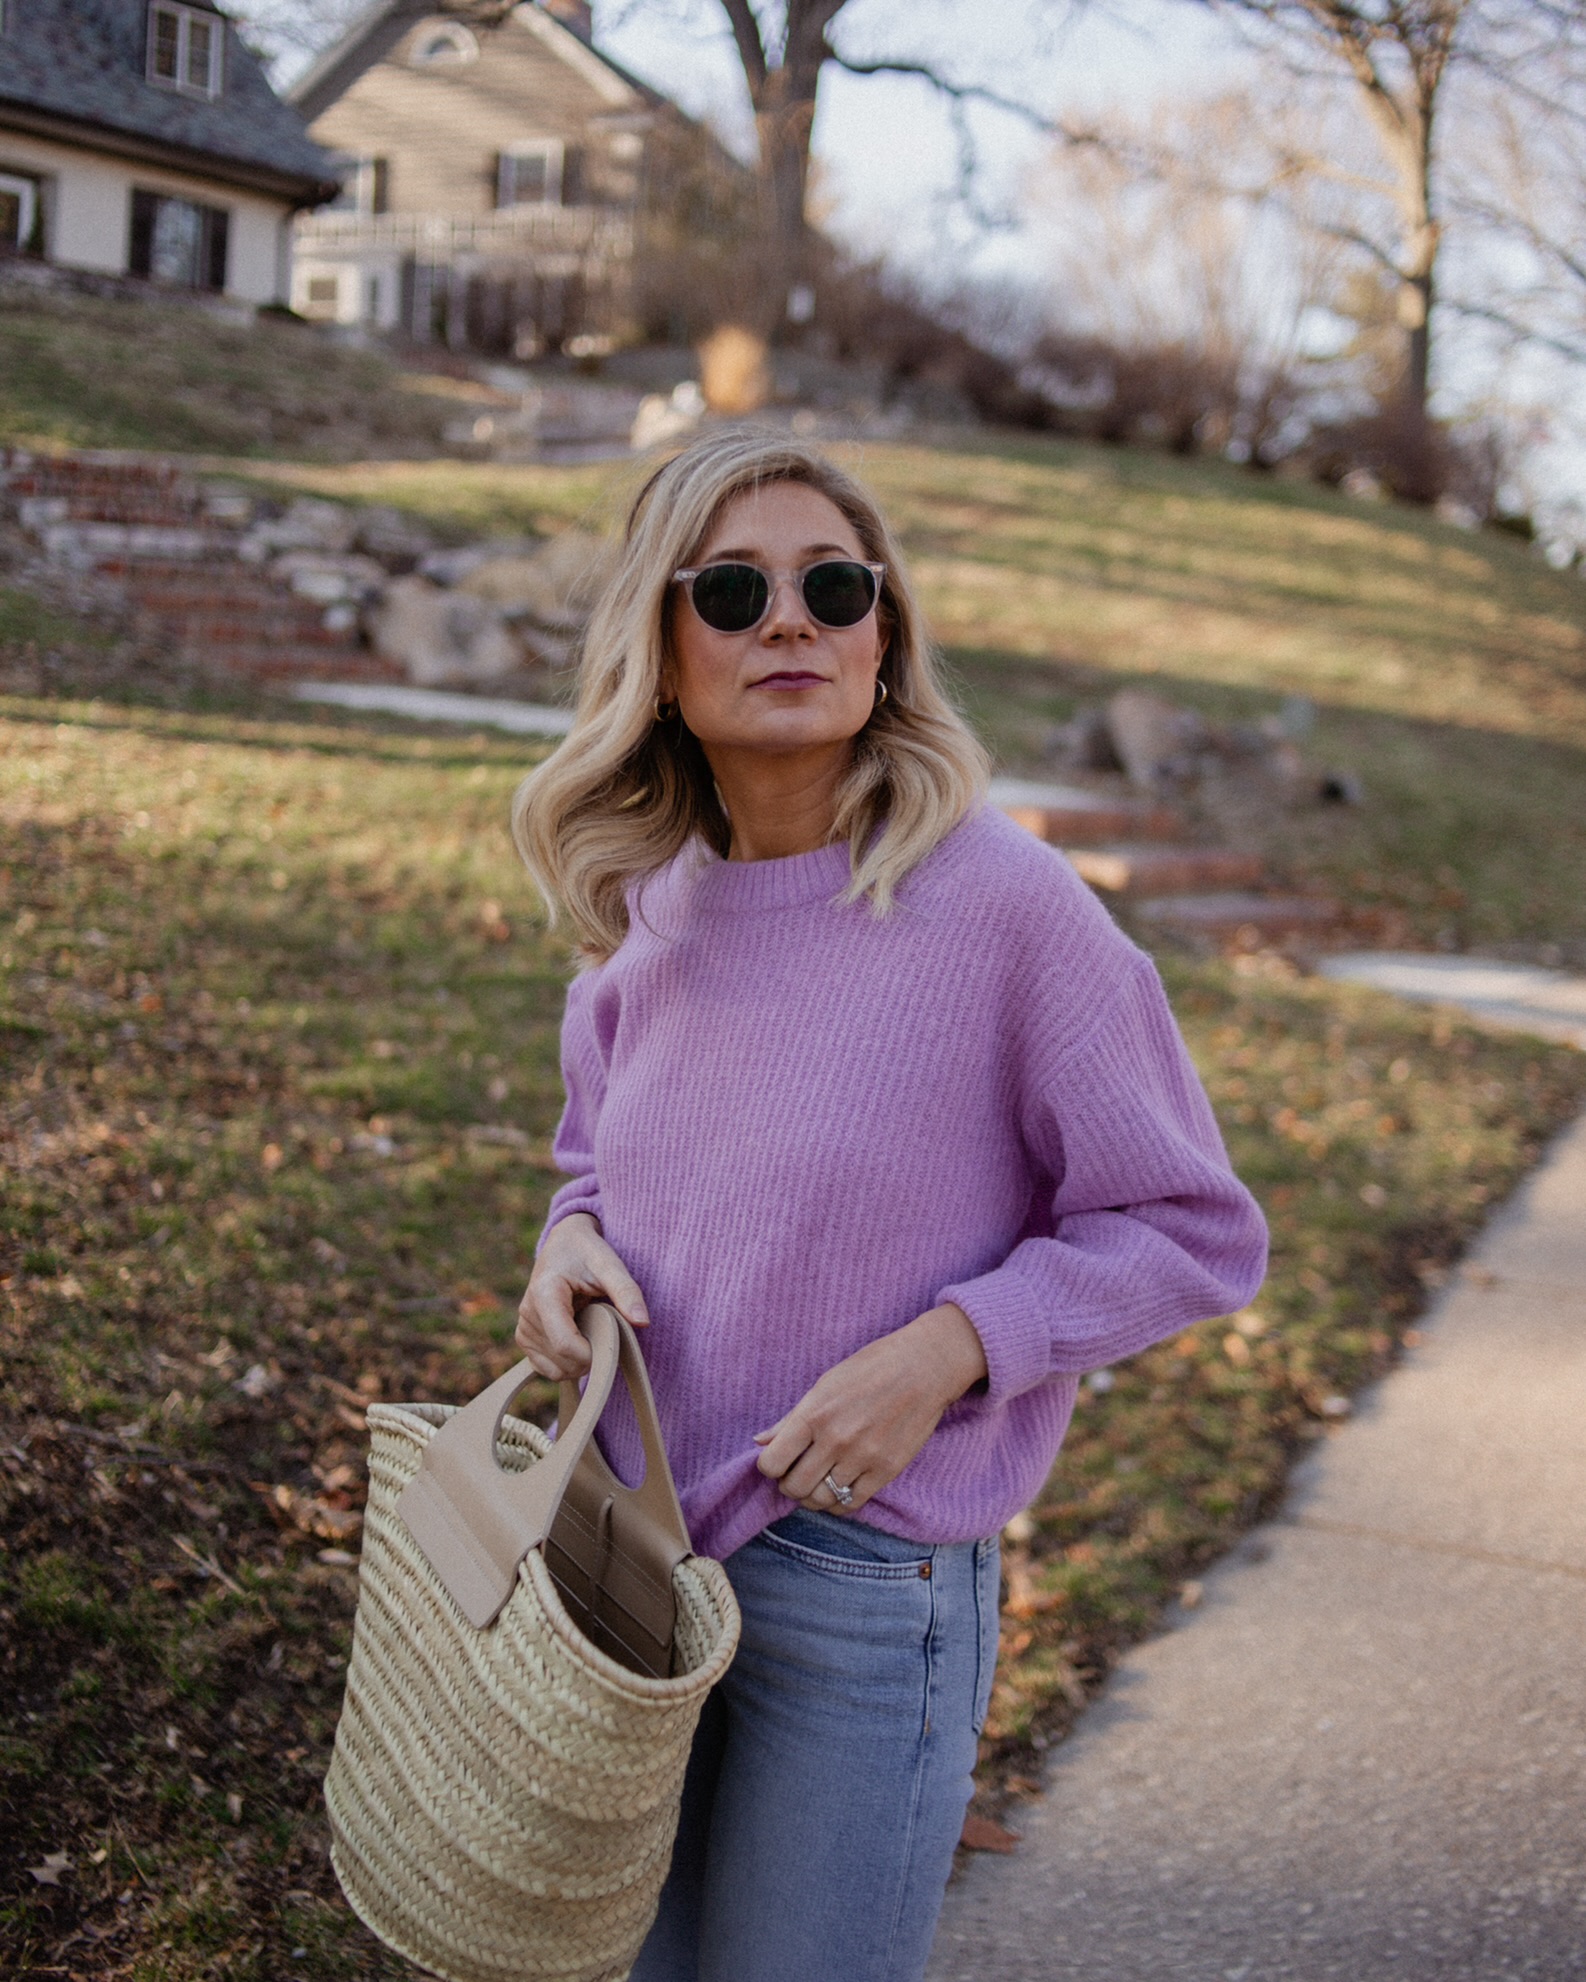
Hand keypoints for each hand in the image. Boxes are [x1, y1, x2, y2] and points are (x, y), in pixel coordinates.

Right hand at [516, 1213, 649, 1380]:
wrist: (565, 1243)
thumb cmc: (587, 1251)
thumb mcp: (609, 1264)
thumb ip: (626, 1291)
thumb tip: (643, 1321)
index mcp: (544, 1294)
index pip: (565, 1344)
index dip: (593, 1354)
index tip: (613, 1342)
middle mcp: (527, 1313)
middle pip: (561, 1361)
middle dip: (590, 1357)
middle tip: (605, 1331)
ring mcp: (523, 1327)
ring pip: (555, 1370)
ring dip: (579, 1362)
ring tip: (591, 1331)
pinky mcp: (524, 1337)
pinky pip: (547, 1369)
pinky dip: (567, 1364)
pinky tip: (578, 1339)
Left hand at [753, 1304, 987, 1515]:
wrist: (924, 1368)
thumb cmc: (871, 1368)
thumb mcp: (825, 1384)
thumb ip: (791, 1418)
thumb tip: (760, 1441)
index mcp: (814, 1413)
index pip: (771, 1463)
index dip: (769, 1467)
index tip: (779, 1461)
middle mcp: (835, 1439)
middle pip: (794, 1488)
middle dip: (789, 1485)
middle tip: (797, 1475)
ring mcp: (862, 1458)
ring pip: (821, 1499)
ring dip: (813, 1496)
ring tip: (818, 1482)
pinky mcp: (886, 1471)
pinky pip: (851, 1503)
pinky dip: (840, 1501)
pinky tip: (840, 1487)